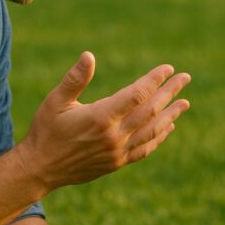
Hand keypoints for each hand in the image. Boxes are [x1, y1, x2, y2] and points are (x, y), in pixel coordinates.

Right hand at [17, 52, 190, 195]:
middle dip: (169, 92)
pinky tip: (169, 127)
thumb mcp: (55, 101)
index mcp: (101, 117)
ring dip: (171, 114)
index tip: (168, 68)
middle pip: (150, 110)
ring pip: (152, 130)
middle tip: (185, 78)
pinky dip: (159, 136)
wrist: (39, 169)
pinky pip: (145, 148)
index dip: (154, 80)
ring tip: (185, 102)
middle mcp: (114, 136)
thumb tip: (89, 55)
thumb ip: (75, 79)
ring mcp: (117, 152)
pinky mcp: (117, 163)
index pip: (137, 95)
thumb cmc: (46, 130)